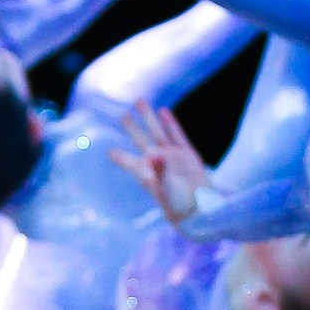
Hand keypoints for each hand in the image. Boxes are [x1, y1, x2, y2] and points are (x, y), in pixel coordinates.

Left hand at [111, 102, 211, 224]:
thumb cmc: (177, 204)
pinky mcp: (186, 154)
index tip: (110, 152)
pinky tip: (164, 112)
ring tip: (140, 102)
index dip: (119, 157)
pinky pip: (176, 135)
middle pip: (140, 139)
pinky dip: (170, 123)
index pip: (128, 162)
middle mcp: (157, 162)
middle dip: (132, 127)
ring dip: (149, 117)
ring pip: (157, 132)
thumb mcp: (165, 188)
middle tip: (123, 115)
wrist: (199, 208)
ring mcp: (172, 156)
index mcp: (146, 172)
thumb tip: (156, 154)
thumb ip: (160, 171)